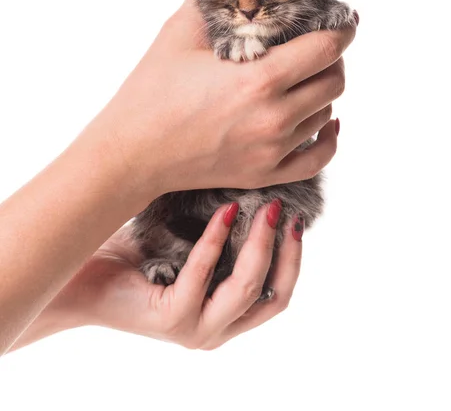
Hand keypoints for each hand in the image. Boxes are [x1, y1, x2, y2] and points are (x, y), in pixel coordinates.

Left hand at [18, 202, 302, 349]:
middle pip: (274, 298)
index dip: (293, 257)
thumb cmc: (139, 255)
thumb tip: (261, 190)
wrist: (85, 275)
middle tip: (284, 209)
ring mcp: (195, 329)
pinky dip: (217, 238)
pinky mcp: (172, 320)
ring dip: (260, 243)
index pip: (277, 295)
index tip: (295, 216)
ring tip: (264, 205)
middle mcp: (217, 330)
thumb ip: (227, 236)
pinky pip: (204, 273)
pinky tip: (224, 210)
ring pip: (246, 289)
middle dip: (286, 251)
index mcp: (226, 316)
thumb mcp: (193, 245)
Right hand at [92, 0, 355, 203]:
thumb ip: (215, 0)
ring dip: (323, 91)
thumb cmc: (151, 91)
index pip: (326, 47)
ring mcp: (272, 150)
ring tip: (304, 78)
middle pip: (334, 80)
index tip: (343, 19)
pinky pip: (319, 158)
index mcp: (257, 77)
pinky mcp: (265, 173)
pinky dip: (329, 138)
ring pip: (327, 113)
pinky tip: (326, 122)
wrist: (131, 152)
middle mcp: (274, 116)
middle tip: (318, 46)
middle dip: (333, 58)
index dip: (342, 28)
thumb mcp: (179, 33)